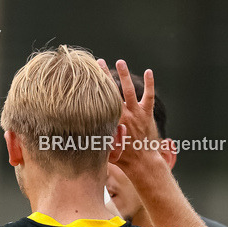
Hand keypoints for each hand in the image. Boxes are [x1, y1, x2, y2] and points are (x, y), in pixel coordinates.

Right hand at [97, 58, 162, 173]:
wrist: (141, 162)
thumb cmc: (121, 158)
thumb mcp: (104, 148)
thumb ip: (95, 138)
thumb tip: (78, 135)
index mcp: (111, 121)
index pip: (100, 101)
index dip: (93, 89)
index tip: (86, 78)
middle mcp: (122, 114)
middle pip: (111, 91)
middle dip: (104, 76)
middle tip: (98, 62)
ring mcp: (135, 113)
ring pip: (128, 90)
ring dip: (124, 75)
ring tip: (120, 61)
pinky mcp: (146, 114)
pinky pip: (148, 96)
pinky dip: (149, 84)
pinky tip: (149, 71)